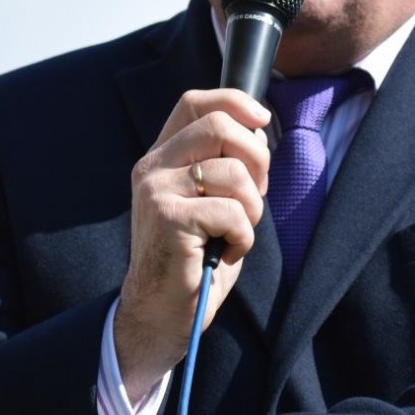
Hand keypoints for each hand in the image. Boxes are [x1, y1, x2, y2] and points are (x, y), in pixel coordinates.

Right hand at [116, 88, 270, 396]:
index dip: (234, 102)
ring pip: (234, 173)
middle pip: (219, 126)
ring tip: (235, 233)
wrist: (163, 313)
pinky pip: (233, 212)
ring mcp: (156, 191)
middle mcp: (153, 168)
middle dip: (256, 159)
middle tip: (255, 195)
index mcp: (161, 157)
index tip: (262, 119)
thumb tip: (258, 132)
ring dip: (252, 208)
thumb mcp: (211, 201)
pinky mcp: (169, 218)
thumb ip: (225, 164)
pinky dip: (243, 237)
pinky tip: (227, 252)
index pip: (194, 103)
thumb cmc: (196, 259)